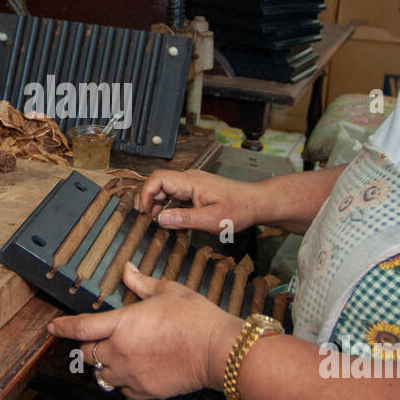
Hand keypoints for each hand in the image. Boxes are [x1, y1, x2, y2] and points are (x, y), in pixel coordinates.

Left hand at [48, 262, 243, 398]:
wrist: (217, 351)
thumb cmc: (195, 318)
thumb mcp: (168, 291)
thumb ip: (142, 283)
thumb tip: (128, 270)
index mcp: (122, 323)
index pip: (82, 327)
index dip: (63, 327)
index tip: (53, 327)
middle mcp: (120, 350)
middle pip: (87, 353)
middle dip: (88, 346)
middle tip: (99, 338)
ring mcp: (131, 373)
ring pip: (102, 373)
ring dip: (104, 364)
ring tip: (119, 354)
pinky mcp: (143, 390)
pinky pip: (121, 387)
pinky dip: (122, 379)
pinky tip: (135, 369)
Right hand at [136, 169, 258, 235]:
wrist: (256, 203)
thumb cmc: (239, 209)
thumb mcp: (211, 219)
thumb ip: (184, 219)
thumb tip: (160, 219)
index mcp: (190, 182)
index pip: (157, 179)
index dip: (145, 194)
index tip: (143, 212)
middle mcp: (189, 179)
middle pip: (158, 182)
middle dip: (148, 199)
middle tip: (145, 219)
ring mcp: (192, 183)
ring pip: (165, 188)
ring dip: (157, 203)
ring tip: (155, 221)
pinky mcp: (195, 189)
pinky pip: (174, 193)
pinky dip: (167, 204)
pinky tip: (170, 218)